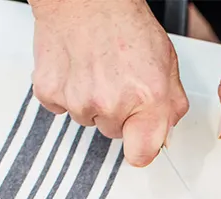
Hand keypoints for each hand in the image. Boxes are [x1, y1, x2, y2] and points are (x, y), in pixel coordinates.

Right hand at [31, 0, 189, 166]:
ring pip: (87, 119)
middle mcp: (112, 104)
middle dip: (118, 113)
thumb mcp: (166, 62)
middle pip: (114, 133)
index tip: (139, 141)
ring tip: (96, 68)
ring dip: (91, 101)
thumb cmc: (124, 22)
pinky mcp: (50, 93)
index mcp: (147, 99)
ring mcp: (78, 101)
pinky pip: (60, 107)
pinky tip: (76, 68)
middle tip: (117, 81)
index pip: (142, 155)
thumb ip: (170, 104)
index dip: (141, 148)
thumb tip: (165, 130)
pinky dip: (66, 91)